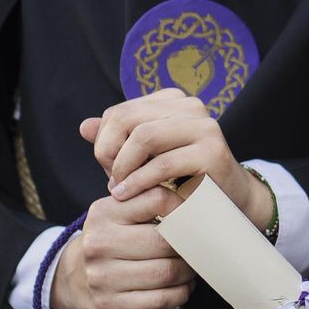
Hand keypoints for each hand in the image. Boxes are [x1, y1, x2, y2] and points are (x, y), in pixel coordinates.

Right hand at [51, 186, 195, 308]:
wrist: (71, 277)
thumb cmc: (107, 242)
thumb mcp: (117, 213)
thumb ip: (148, 202)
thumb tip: (196, 200)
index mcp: (104, 213)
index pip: (157, 199)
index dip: (184, 208)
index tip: (193, 217)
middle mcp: (99, 243)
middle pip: (165, 241)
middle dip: (189, 246)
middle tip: (197, 248)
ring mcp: (102, 276)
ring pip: (167, 272)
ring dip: (188, 272)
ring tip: (190, 268)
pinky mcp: (111, 304)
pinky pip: (160, 299)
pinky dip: (180, 293)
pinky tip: (182, 287)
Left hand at [80, 88, 273, 232]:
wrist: (224, 207)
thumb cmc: (179, 182)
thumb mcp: (144, 160)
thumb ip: (117, 142)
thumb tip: (84, 126)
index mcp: (172, 101)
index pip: (120, 112)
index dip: (104, 142)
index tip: (108, 170)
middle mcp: (190, 106)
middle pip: (127, 119)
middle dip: (109, 153)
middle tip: (111, 180)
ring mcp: (205, 126)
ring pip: (144, 137)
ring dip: (123, 167)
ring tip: (119, 189)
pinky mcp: (213, 152)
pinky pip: (162, 164)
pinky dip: (139, 182)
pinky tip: (129, 195)